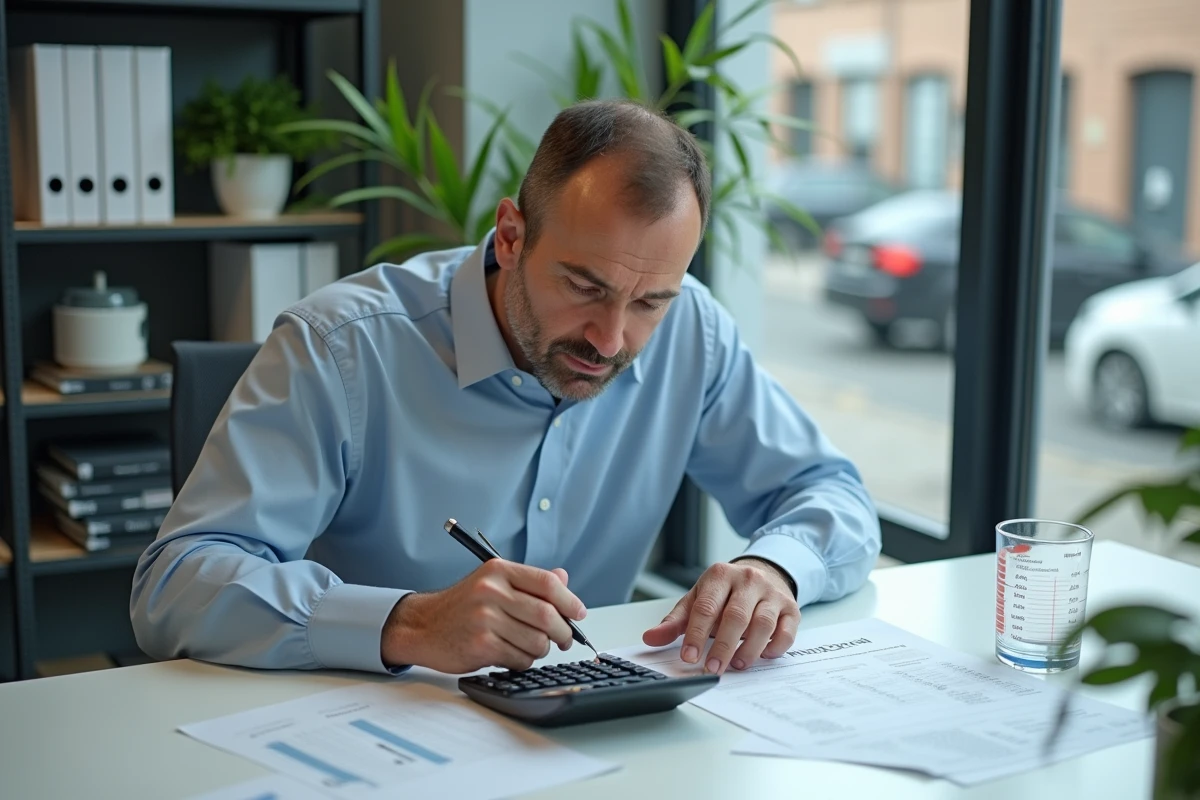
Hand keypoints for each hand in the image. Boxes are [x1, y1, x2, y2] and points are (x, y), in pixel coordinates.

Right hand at [381, 560, 585, 673]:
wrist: (422, 627)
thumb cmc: (461, 607)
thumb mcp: (492, 584)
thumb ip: (528, 582)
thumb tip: (564, 579)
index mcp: (498, 571)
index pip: (547, 583)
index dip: (570, 600)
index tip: (578, 614)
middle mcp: (491, 591)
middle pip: (547, 614)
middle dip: (563, 632)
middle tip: (565, 639)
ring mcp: (485, 618)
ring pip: (537, 641)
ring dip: (542, 650)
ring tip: (530, 647)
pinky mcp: (480, 645)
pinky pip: (521, 659)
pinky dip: (524, 662)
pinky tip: (511, 656)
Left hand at [642, 559, 799, 674]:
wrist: (764, 573)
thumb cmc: (726, 593)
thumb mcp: (698, 599)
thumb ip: (676, 621)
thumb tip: (650, 638)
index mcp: (720, 575)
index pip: (706, 607)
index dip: (696, 634)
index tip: (688, 657)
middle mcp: (748, 579)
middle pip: (736, 616)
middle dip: (722, 647)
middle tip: (712, 669)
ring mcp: (772, 593)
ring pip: (763, 623)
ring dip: (749, 649)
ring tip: (736, 665)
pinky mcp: (791, 607)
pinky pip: (787, 630)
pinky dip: (775, 647)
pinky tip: (763, 656)